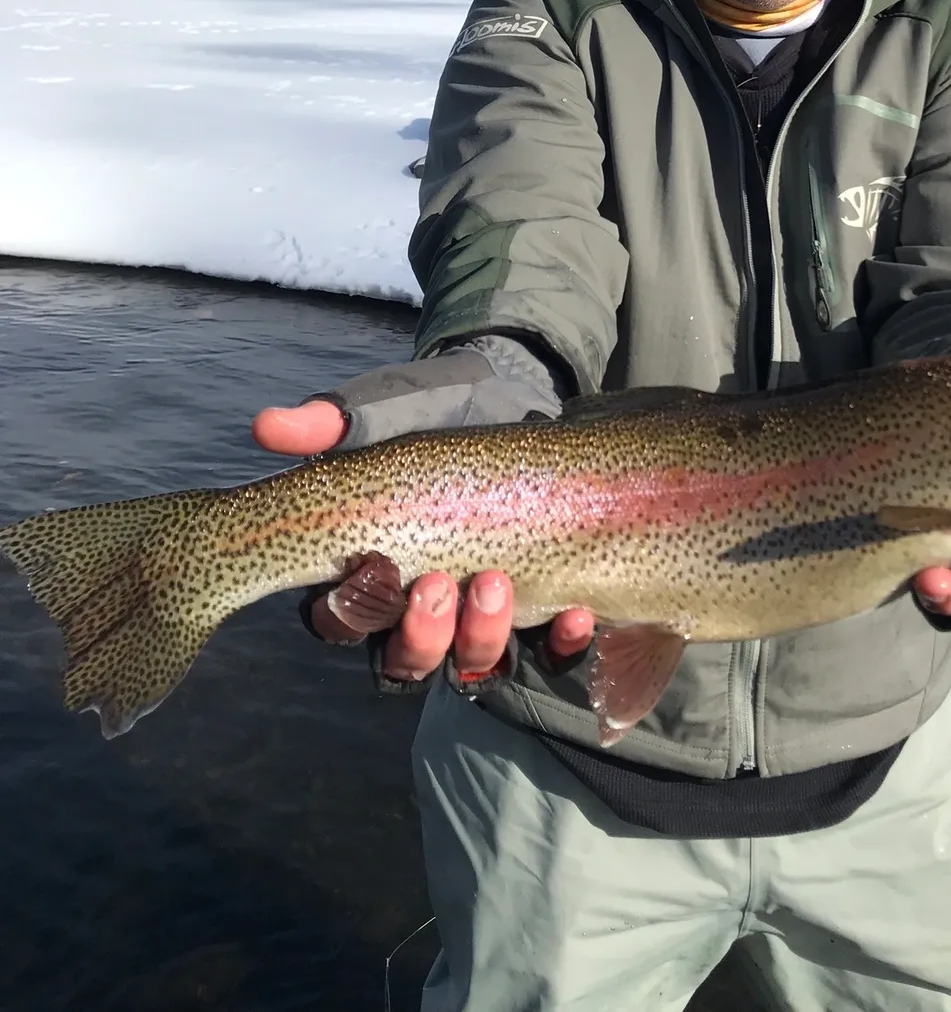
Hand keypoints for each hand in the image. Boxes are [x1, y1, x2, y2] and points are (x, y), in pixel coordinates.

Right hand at [252, 398, 594, 679]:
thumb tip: (266, 426)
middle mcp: (419, 606)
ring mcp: (481, 613)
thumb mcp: (383, 409)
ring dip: (481, 638)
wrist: (513, 395)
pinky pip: (550, 653)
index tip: (372, 569)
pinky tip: (577, 614)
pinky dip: (562, 643)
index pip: (338, 620)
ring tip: (496, 584)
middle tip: (437, 586)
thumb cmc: (433, 409)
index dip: (348, 613)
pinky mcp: (542, 606)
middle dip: (420, 634)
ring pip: (470, 664)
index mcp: (367, 569)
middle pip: (405, 660)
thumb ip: (328, 423)